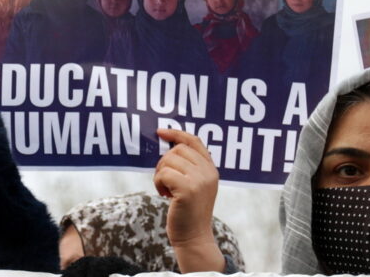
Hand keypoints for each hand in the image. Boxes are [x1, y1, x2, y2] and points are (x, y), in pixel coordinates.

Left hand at [153, 128, 223, 271]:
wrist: (193, 238)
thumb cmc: (188, 212)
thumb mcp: (194, 186)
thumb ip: (189, 167)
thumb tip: (170, 146)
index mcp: (211, 169)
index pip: (194, 141)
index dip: (176, 133)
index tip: (160, 132)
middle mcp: (208, 172)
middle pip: (177, 150)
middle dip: (164, 162)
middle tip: (165, 181)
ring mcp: (200, 180)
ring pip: (168, 161)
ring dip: (160, 175)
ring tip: (166, 190)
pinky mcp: (188, 190)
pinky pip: (163, 174)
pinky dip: (158, 183)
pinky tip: (165, 195)